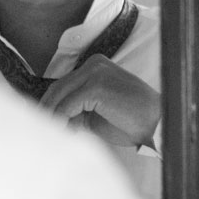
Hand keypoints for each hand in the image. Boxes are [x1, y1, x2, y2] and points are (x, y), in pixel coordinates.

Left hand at [38, 54, 160, 149]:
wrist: (157, 124)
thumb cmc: (131, 121)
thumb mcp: (96, 112)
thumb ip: (75, 110)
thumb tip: (50, 119)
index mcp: (95, 66)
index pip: (63, 84)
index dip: (50, 104)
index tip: (43, 122)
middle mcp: (94, 64)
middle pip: (58, 87)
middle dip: (46, 110)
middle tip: (41, 129)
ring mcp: (95, 72)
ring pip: (60, 95)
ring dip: (52, 116)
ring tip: (52, 134)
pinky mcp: (96, 86)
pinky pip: (68, 105)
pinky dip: (61, 120)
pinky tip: (63, 132)